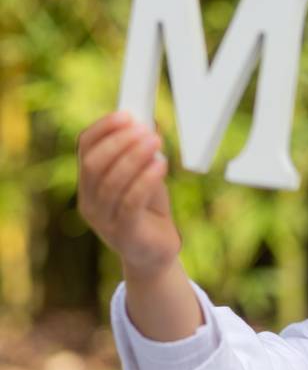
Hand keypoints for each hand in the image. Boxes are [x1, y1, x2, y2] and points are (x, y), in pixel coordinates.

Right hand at [77, 112, 180, 277]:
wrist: (155, 254)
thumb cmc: (149, 213)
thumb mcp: (143, 178)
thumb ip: (142, 156)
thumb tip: (149, 123)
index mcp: (88, 184)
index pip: (84, 149)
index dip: (104, 128)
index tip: (128, 114)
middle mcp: (89, 202)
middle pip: (94, 164)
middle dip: (121, 142)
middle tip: (146, 130)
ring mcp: (104, 220)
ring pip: (112, 182)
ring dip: (135, 157)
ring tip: (156, 143)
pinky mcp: (124, 233)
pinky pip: (130, 201)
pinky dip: (145, 179)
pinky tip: (161, 165)